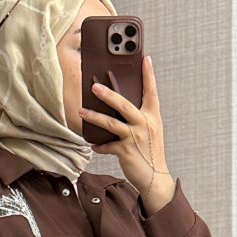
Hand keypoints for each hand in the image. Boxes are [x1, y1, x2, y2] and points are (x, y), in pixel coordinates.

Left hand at [78, 55, 173, 205]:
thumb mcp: (150, 131)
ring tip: (82, 111)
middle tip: (94, 86)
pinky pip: (107, 145)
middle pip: (124, 105)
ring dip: (94, 116)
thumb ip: (139, 118)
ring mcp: (134, 137)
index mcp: (153, 117)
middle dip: (108, 95)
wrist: (155, 178)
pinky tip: (94, 144)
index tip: (145, 59)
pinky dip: (99, 146)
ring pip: (111, 123)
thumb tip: (121, 108)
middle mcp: (145, 124)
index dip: (149, 75)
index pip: (152, 92)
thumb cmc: (150, 153)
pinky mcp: (125, 151)